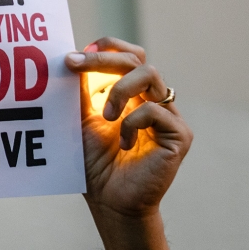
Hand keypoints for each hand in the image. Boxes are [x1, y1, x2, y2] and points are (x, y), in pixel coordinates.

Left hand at [65, 37, 191, 249]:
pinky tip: (123, 144)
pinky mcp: (179, 135)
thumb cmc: (95, 162)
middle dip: (103, 58)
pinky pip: (155, 111)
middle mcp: (152, 99)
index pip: (128, 54)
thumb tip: (69, 56)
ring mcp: (168, 115)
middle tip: (76, 64)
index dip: (106, 48)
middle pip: (137, 58)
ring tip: (105, 115)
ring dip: (119, 88)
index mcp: (131, 92)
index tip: (75, 56)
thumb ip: (81, 89)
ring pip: (149, 74)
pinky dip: (132, 122)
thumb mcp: (82, 118)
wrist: (110, 201)